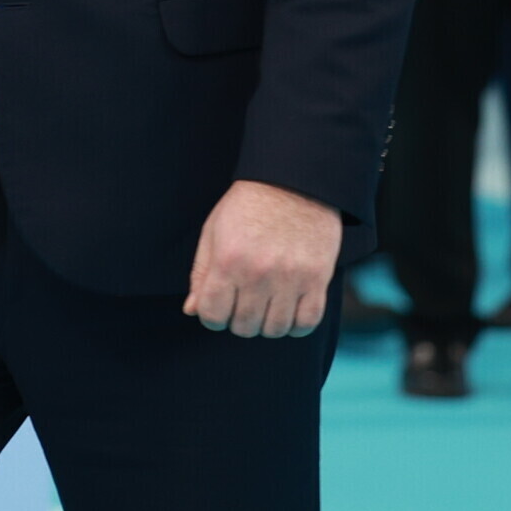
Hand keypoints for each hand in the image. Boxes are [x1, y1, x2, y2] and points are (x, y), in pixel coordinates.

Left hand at [183, 180, 341, 338]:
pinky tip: (289, 309)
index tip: (219, 306)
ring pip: (275, 329)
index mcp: (227, 260)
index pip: (212, 314)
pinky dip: (296, 325)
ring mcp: (290, 278)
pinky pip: (307, 322)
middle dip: (238, 320)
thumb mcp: (213, 231)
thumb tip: (193, 309)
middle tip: (243, 302)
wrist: (294, 181)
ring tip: (266, 305)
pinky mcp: (318, 278)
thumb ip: (201, 273)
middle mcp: (258, 273)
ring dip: (267, 324)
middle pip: (244, 326)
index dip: (212, 316)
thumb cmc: (248, 205)